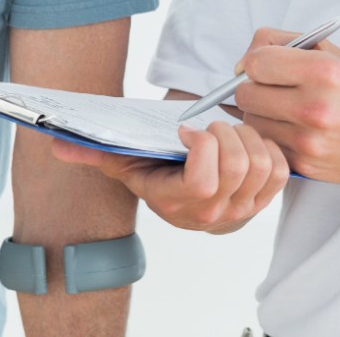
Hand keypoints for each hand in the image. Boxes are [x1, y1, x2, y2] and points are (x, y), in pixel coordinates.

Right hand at [52, 121, 288, 233]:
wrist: (183, 182)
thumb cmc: (155, 163)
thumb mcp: (123, 155)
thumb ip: (92, 151)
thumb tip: (57, 145)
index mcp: (176, 203)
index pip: (204, 181)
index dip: (203, 146)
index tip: (186, 128)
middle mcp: (212, 215)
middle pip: (239, 166)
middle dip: (226, 132)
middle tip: (210, 123)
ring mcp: (241, 210)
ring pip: (263, 165)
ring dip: (248, 136)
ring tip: (228, 130)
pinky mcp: (264, 200)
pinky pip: (281, 171)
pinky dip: (269, 147)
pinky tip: (247, 139)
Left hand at [234, 27, 339, 186]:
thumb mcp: (331, 53)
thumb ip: (282, 43)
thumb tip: (242, 64)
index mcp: (322, 71)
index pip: (255, 63)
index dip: (254, 63)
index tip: (264, 67)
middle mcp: (314, 107)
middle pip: (245, 94)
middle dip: (253, 88)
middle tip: (273, 89)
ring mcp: (308, 140)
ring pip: (251, 123)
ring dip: (261, 115)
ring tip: (286, 110)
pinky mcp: (304, 165)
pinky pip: (267, 145)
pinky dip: (273, 137)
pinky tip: (294, 130)